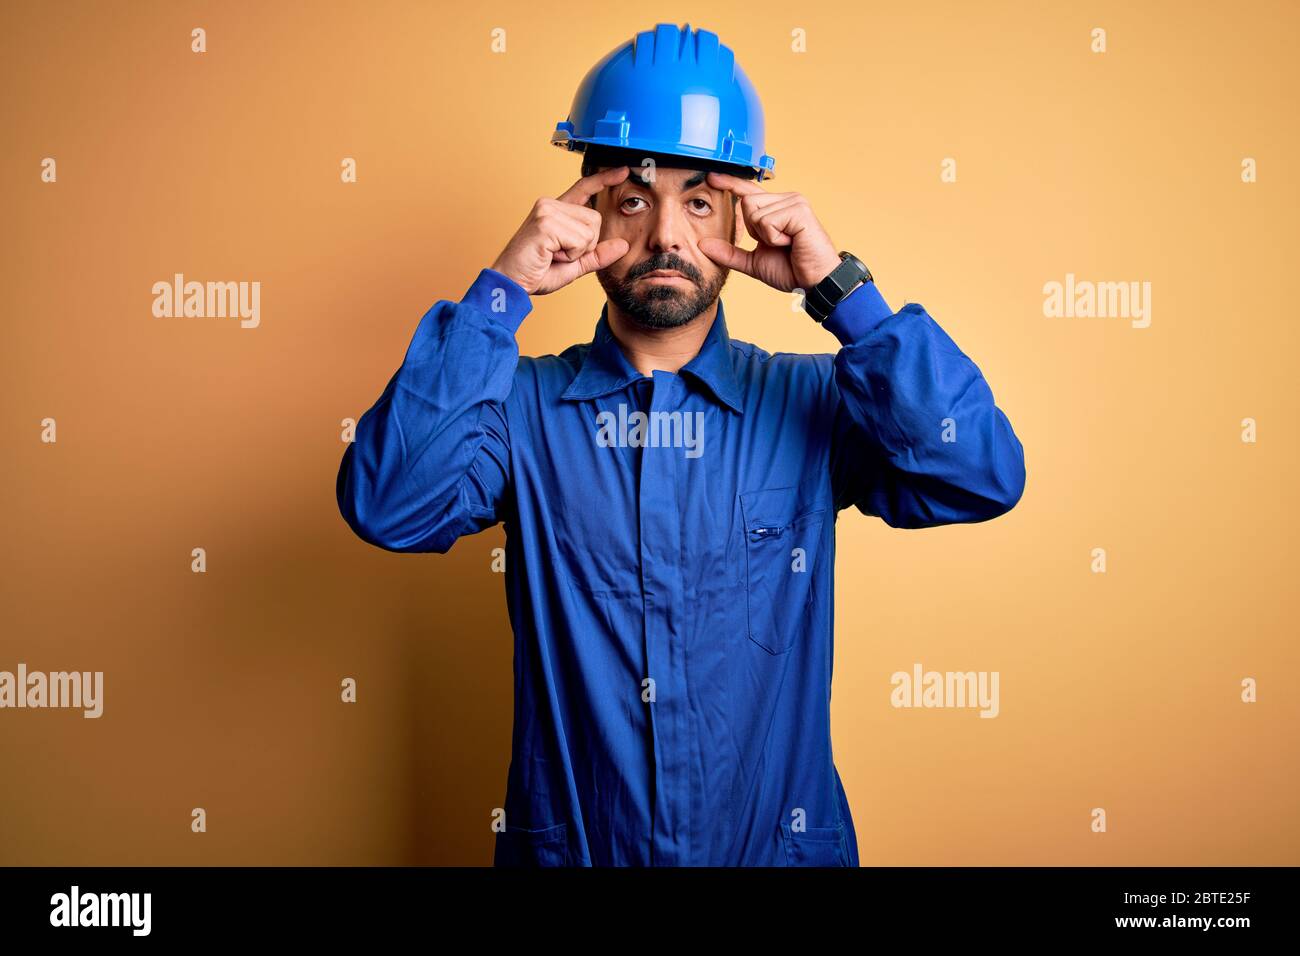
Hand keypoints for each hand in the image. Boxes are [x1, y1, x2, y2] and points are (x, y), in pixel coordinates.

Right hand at [490, 166, 630, 294]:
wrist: (511, 283)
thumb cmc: (536, 273)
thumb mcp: (574, 265)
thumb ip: (597, 254)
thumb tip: (623, 245)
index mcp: (555, 210)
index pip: (584, 188)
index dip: (604, 180)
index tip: (623, 171)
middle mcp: (550, 204)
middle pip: (595, 219)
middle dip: (585, 245)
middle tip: (558, 254)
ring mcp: (547, 211)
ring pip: (589, 230)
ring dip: (577, 252)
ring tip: (552, 254)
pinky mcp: (546, 223)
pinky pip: (580, 241)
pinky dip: (570, 255)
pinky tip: (550, 255)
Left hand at [697, 172, 841, 293]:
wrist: (815, 282)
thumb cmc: (792, 270)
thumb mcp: (754, 262)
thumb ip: (730, 253)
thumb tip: (703, 245)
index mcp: (776, 208)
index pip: (749, 191)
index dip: (730, 183)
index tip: (712, 177)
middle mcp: (786, 199)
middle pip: (747, 202)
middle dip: (754, 229)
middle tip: (777, 243)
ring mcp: (795, 202)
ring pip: (755, 212)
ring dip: (765, 236)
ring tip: (786, 244)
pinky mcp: (800, 210)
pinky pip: (767, 220)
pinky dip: (773, 237)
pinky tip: (791, 242)